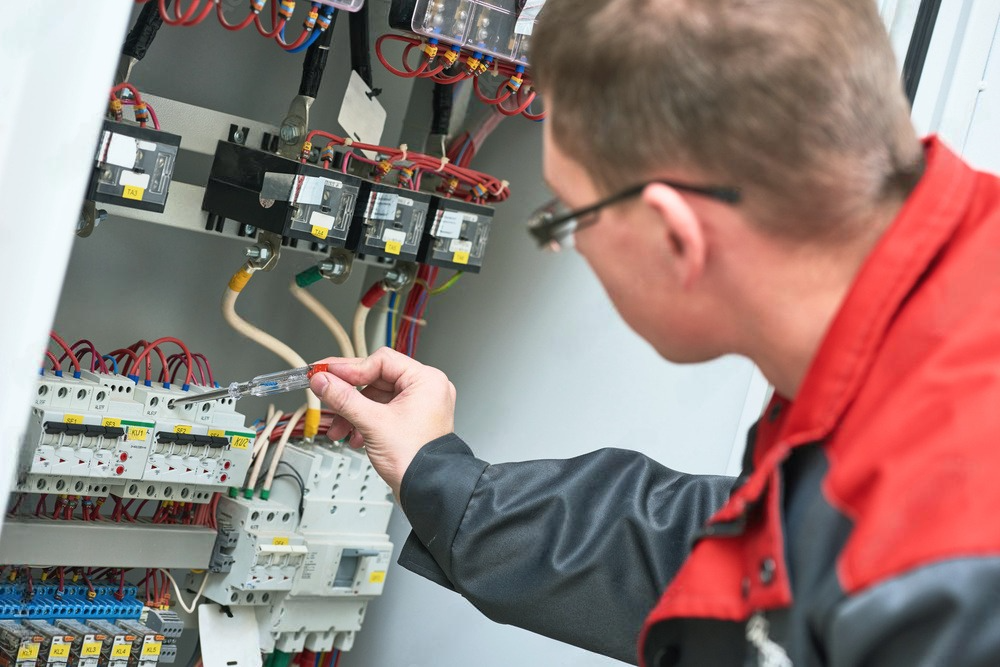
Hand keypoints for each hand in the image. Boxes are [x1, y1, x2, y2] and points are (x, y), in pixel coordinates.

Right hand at [309, 347, 456, 498]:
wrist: (427, 490)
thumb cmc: (416, 459)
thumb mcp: (373, 423)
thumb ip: (344, 398)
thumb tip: (323, 381)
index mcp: (426, 380)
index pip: (381, 361)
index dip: (350, 368)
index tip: (326, 374)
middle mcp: (425, 390)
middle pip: (376, 379)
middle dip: (348, 394)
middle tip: (323, 391)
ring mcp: (418, 406)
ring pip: (375, 398)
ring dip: (352, 412)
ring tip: (338, 428)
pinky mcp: (410, 422)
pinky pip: (381, 412)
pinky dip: (364, 423)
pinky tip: (353, 437)